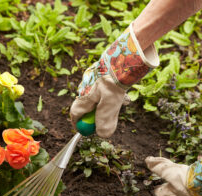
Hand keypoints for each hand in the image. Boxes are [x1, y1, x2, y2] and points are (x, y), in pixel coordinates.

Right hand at [70, 23, 158, 137]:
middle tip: (109, 119)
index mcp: (84, 95)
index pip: (76, 113)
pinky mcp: (102, 72)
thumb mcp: (110, 104)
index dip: (78, 124)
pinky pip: (106, 87)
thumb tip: (102, 135)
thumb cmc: (114, 80)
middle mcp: (85, 86)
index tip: (84, 131)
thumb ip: (105, 120)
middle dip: (99, 114)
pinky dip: (114, 92)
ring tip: (124, 101)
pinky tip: (125, 91)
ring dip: (111, 103)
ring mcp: (93, 78)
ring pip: (100, 97)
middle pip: (89, 106)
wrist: (123, 56)